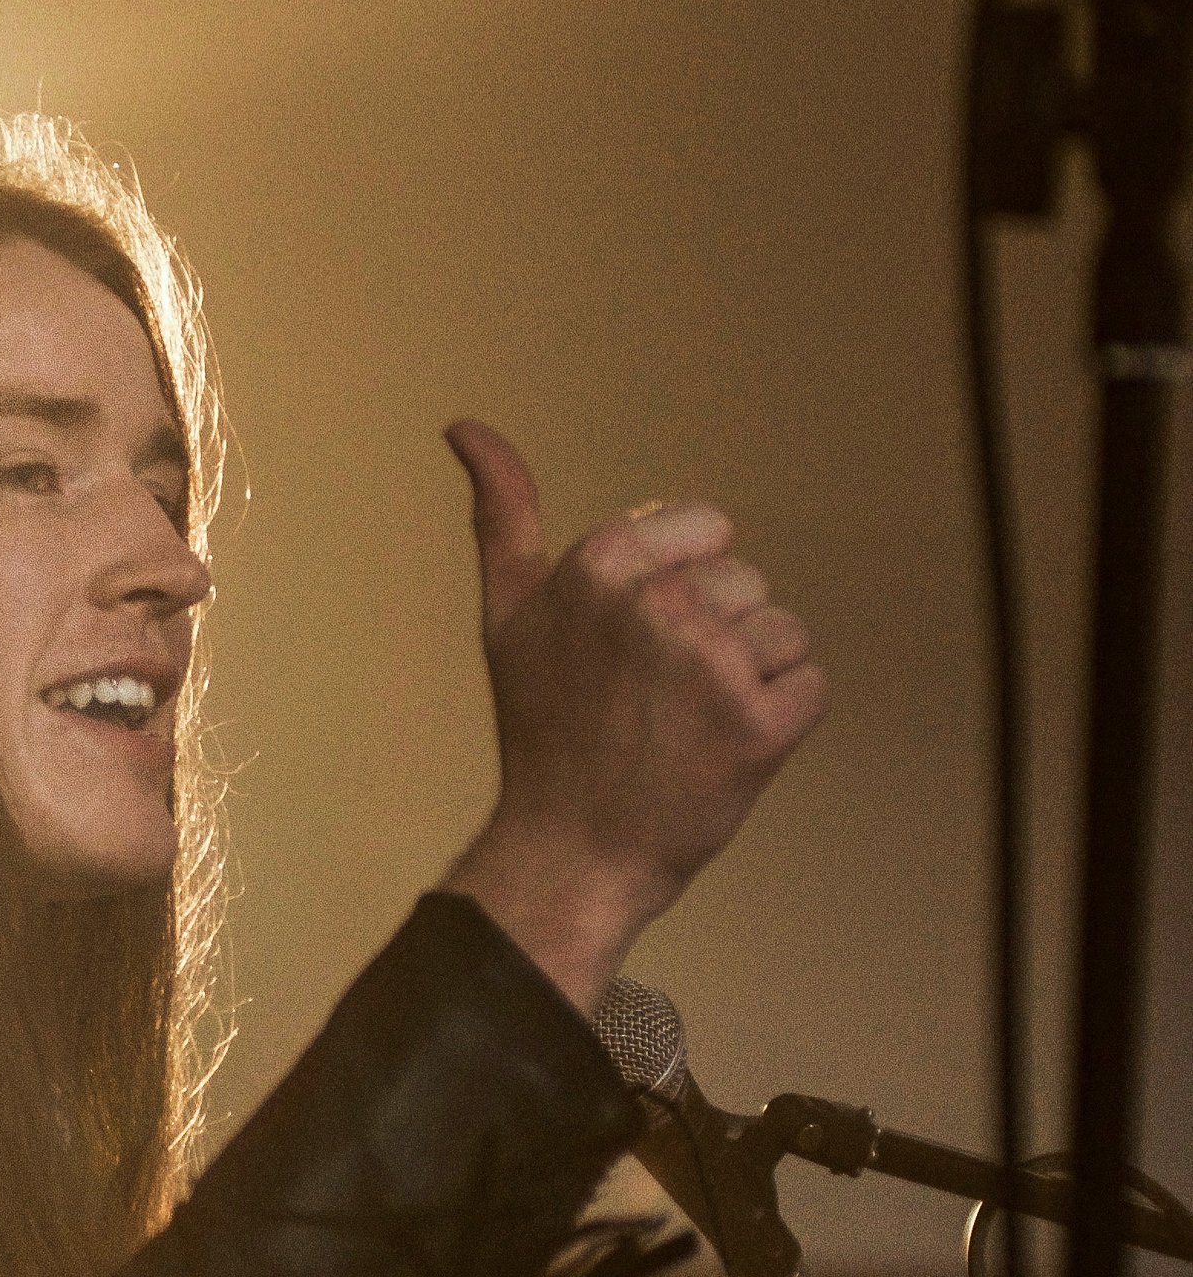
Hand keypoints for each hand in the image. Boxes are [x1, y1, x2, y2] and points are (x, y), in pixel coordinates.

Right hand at [437, 418, 827, 1015]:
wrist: (570, 851)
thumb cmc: (543, 730)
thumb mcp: (507, 611)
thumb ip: (502, 512)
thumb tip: (464, 425)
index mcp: (603, 561)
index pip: (709, 530)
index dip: (682, 587)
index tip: (634, 646)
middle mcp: (658, 602)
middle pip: (747, 582)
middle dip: (717, 636)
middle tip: (653, 699)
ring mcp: (713, 664)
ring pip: (784, 631)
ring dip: (751, 679)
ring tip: (685, 725)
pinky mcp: (762, 723)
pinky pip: (812, 685)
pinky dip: (782, 721)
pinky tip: (723, 750)